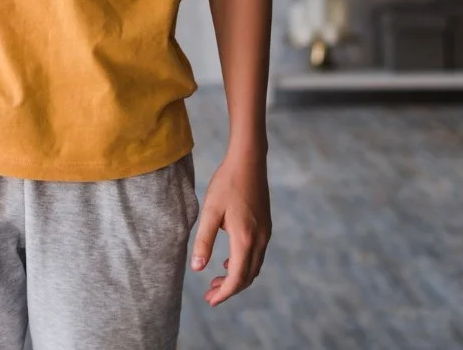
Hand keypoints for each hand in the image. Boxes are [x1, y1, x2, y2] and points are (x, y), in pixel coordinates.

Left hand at [189, 145, 270, 306]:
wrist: (248, 162)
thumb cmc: (226, 184)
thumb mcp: (209, 211)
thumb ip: (203, 241)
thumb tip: (197, 268)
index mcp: (244, 239)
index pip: (237, 277)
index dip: (224, 293)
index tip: (210, 300)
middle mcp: (259, 240)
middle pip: (247, 276)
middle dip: (229, 289)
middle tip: (210, 295)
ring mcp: (265, 234)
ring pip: (254, 267)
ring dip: (237, 278)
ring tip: (217, 281)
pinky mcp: (265, 227)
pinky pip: (257, 255)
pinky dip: (244, 265)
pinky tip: (228, 262)